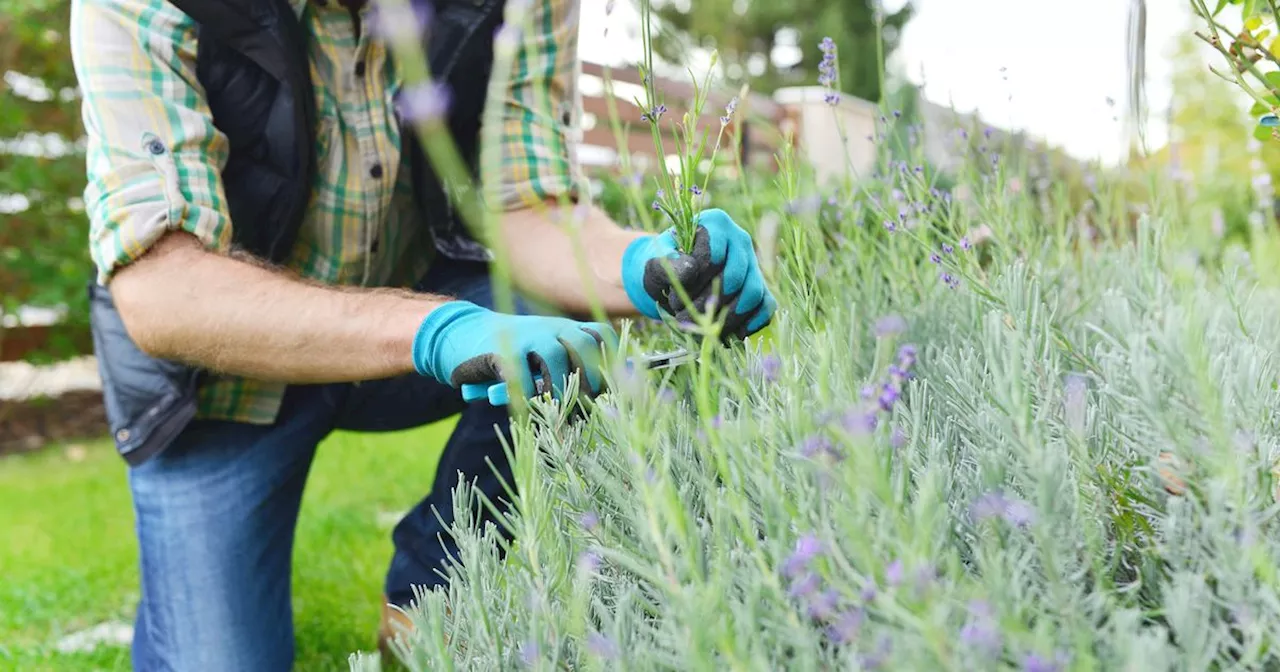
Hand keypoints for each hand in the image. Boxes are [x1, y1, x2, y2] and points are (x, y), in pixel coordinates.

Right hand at [412, 301, 618, 400]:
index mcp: (565, 327)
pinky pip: (520, 375)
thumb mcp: (543, 350)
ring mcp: (524, 337)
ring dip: (560, 389)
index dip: (612, 360)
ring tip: (559, 411)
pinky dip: (527, 394)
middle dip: (591, 380)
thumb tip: (602, 394)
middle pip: (584, 346)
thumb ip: (567, 364)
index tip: (613, 386)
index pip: (601, 335)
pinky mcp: (499, 352)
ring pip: (554, 359)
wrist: (460, 334)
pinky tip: (527, 405)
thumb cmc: (510, 352)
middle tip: (588, 406)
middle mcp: (549, 327)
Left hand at [621, 208, 776, 339]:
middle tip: (685, 318)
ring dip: (728, 317)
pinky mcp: (760, 287)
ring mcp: (753, 263)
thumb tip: (692, 269)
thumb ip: (669, 265)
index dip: (695, 282)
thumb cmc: (664, 266)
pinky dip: (752, 322)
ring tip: (703, 329)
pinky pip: (766, 305)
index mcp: (716, 223)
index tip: (674, 298)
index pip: (714, 255)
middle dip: (709, 303)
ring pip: (753, 293)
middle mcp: (740, 239)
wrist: (672, 279)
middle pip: (736, 276)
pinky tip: (731, 334)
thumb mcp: (657, 264)